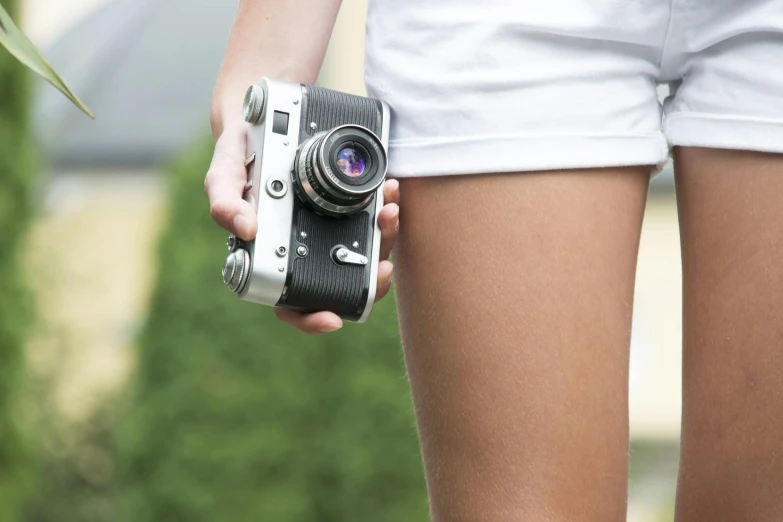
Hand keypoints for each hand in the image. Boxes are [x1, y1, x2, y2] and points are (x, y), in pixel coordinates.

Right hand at [205, 122, 399, 333]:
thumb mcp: (224, 175)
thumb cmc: (239, 158)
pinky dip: (384, 208)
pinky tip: (389, 191)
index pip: (291, 303)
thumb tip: (245, 229)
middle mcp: (305, 248)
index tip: (333, 318)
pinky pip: (373, 218)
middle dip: (369, 281)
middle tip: (382, 268)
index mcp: (271, 257)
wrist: (262, 120)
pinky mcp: (348, 207)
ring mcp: (330, 229)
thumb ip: (224, 202)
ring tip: (389, 212)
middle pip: (342, 282)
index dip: (312, 318)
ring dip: (383, 239)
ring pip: (366, 252)